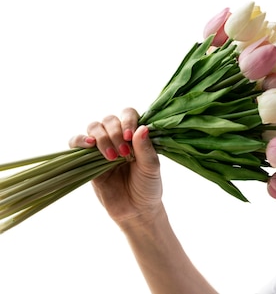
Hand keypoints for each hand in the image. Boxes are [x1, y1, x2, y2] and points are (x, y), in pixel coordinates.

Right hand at [69, 108, 163, 226]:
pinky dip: (79, 140)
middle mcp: (118, 137)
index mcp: (135, 135)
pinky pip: (75, 143)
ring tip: (111, 156)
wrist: (136, 210)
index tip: (131, 136)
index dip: (128, 121)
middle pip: (109, 119)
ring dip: (101, 138)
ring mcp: (101, 148)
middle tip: (124, 153)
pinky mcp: (87, 161)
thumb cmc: (148, 186)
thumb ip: (146, 149)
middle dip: (116, 133)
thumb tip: (142, 128)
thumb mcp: (152, 168)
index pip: (128, 114)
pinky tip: (89, 145)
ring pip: (94, 127)